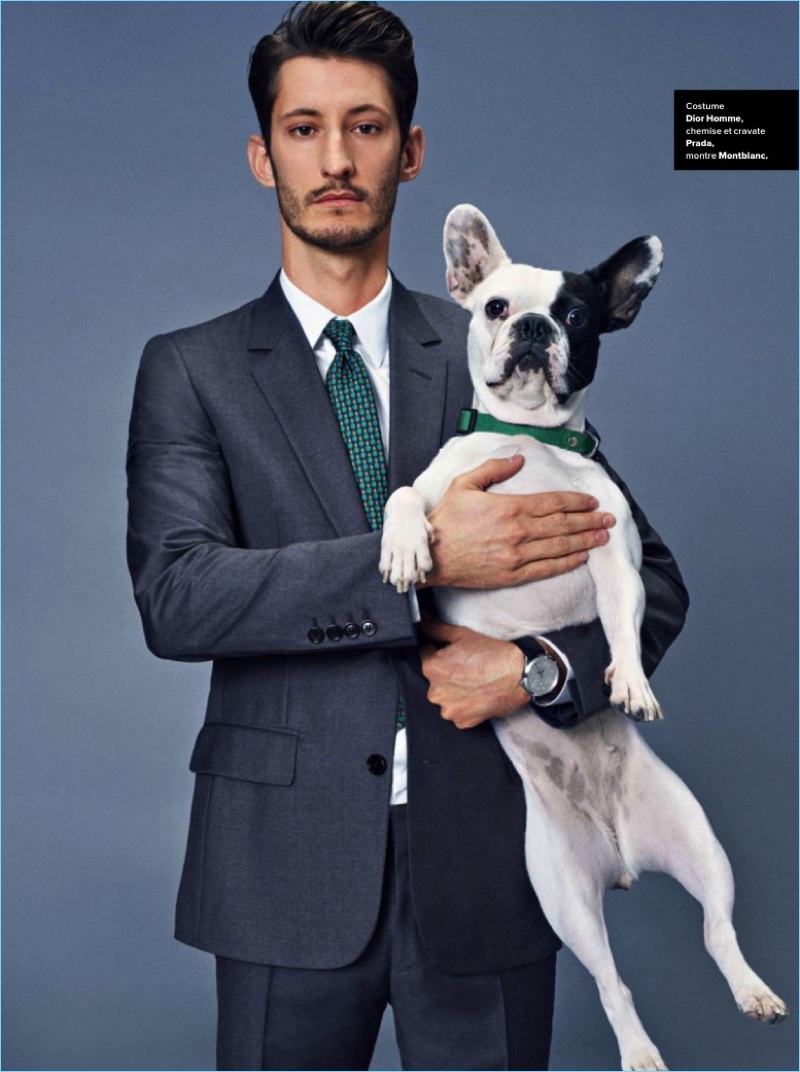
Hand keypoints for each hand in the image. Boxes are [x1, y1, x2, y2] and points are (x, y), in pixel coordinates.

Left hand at [419, 616, 529, 728]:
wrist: (520, 675)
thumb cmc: (493, 654)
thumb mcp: (462, 635)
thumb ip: (436, 628)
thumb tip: (423, 619)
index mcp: (432, 668)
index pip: (426, 654)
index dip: (441, 650)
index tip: (455, 653)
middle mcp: (436, 692)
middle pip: (436, 678)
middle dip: (447, 672)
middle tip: (468, 667)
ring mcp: (449, 709)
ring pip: (446, 696)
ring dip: (454, 690)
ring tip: (474, 681)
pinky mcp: (462, 722)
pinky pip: (458, 711)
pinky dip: (465, 704)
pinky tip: (477, 694)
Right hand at [421, 454, 614, 588]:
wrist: (431, 556)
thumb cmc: (446, 519)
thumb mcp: (464, 484)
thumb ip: (494, 468)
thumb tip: (518, 458)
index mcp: (510, 507)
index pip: (553, 503)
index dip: (576, 501)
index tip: (592, 501)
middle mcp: (519, 531)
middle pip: (563, 524)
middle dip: (590, 520)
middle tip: (609, 518)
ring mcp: (517, 555)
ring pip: (560, 546)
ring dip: (585, 540)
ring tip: (603, 537)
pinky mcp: (512, 574)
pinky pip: (547, 568)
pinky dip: (567, 563)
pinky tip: (581, 558)